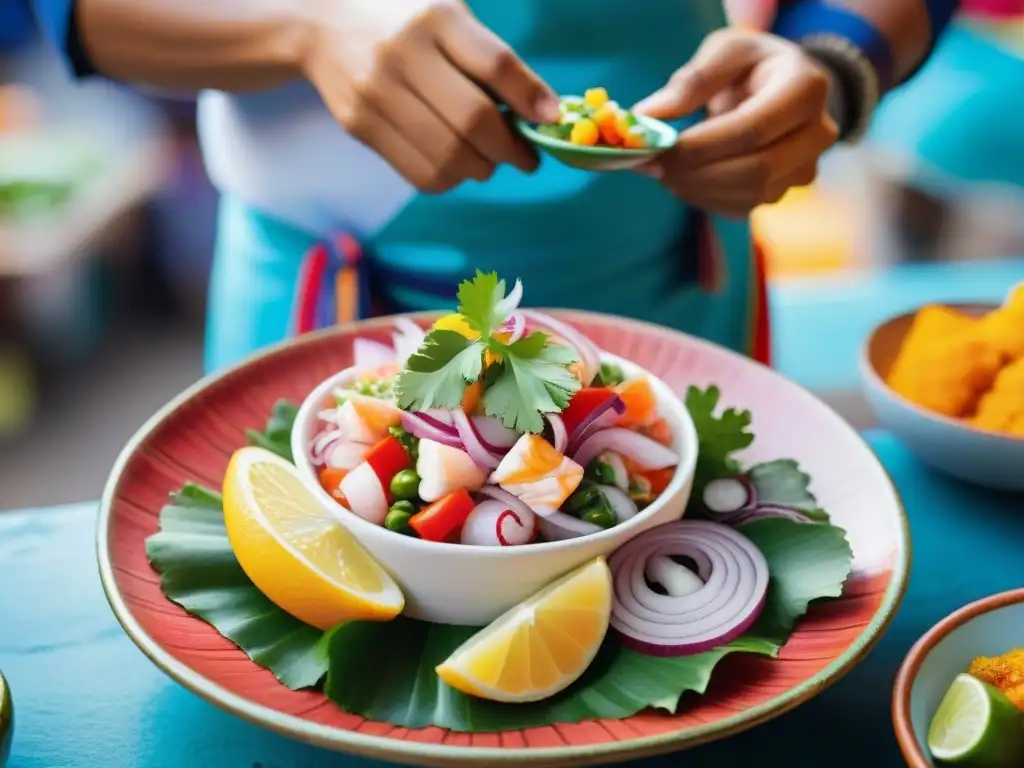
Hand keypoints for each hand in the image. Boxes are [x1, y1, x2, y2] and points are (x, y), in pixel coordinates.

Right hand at [302, 0, 559, 191]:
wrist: (321, 21)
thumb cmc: (405, 19)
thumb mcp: (447, 15)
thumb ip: (489, 59)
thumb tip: (540, 114)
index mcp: (435, 16)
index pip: (495, 64)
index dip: (530, 98)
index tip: (550, 118)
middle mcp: (403, 52)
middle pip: (473, 121)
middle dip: (511, 149)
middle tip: (526, 157)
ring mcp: (377, 91)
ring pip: (448, 156)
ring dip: (482, 169)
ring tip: (490, 161)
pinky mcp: (360, 124)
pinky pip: (419, 172)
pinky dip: (450, 179)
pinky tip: (457, 165)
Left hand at [634, 29, 838, 217]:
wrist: (785, 88)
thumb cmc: (752, 65)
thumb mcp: (726, 50)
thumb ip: (692, 80)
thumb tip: (648, 115)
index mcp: (806, 88)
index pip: (753, 130)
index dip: (701, 146)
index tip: (658, 149)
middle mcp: (817, 133)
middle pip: (754, 170)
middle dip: (696, 174)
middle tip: (653, 167)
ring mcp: (804, 169)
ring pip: (748, 196)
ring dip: (696, 190)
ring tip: (664, 171)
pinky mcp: (784, 192)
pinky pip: (741, 208)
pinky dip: (704, 200)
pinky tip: (684, 181)